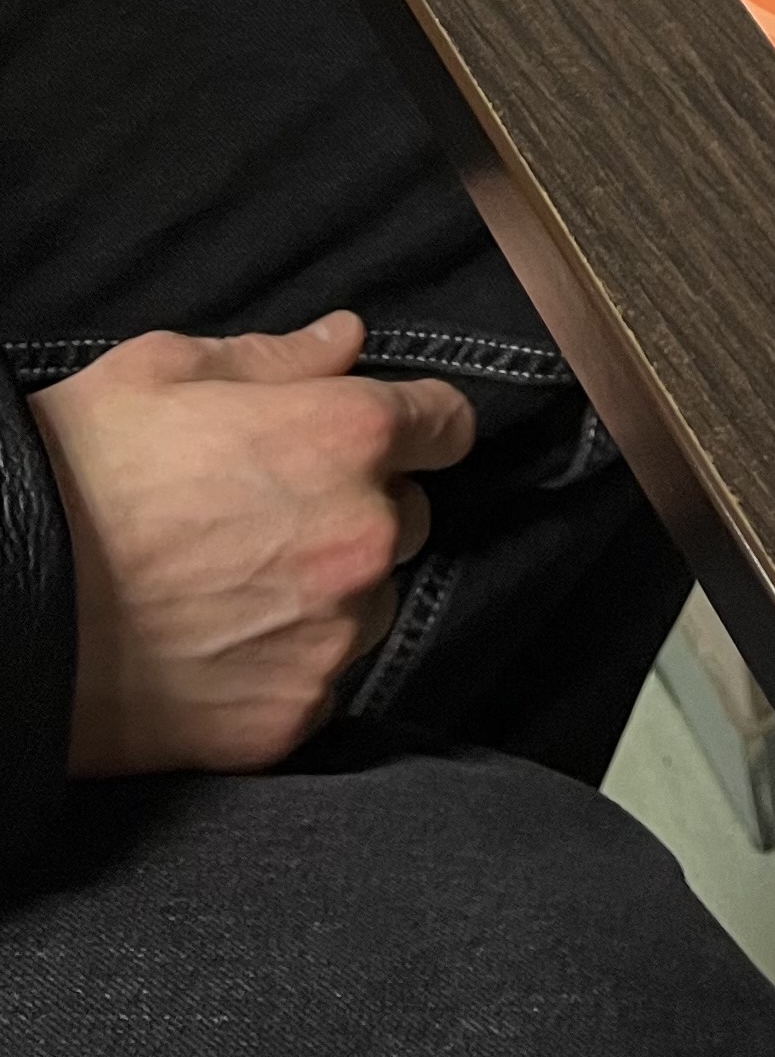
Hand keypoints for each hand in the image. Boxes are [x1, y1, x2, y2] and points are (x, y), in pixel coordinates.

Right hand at [30, 311, 474, 774]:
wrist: (2, 605)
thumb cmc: (77, 473)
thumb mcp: (166, 370)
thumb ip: (278, 357)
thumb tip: (347, 341)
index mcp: (345, 437)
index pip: (447, 424)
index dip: (416, 424)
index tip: (387, 433)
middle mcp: (362, 538)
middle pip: (408, 517)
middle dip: (361, 506)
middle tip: (268, 511)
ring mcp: (332, 636)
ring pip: (369, 603)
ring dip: (328, 590)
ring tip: (232, 581)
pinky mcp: (293, 716)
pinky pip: (322, 679)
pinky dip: (287, 662)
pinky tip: (218, 642)